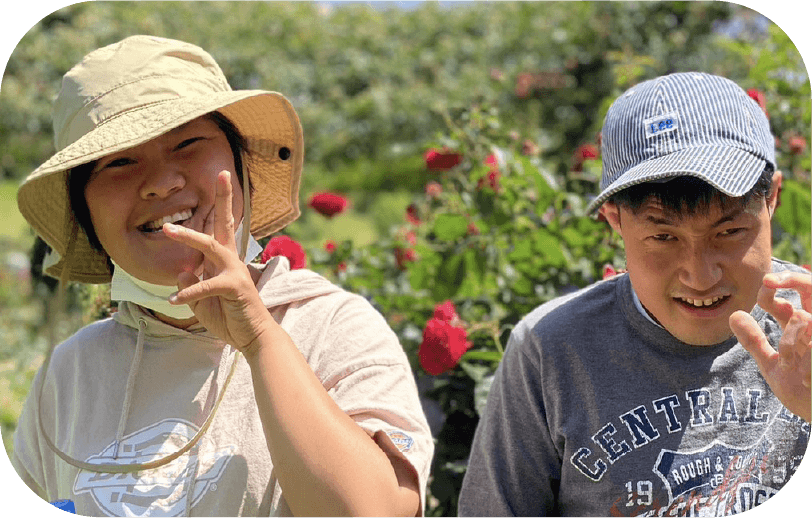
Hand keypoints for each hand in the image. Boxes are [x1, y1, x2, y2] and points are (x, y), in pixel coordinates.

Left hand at [163, 170, 273, 353]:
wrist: (253, 337)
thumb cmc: (230, 318)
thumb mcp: (201, 302)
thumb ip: (191, 285)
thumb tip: (181, 271)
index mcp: (224, 261)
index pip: (219, 229)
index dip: (220, 204)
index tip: (221, 178)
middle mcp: (231, 260)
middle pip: (224, 223)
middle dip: (223, 198)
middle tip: (221, 173)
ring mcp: (234, 271)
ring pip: (210, 246)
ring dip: (188, 236)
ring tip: (167, 228)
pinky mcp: (235, 287)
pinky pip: (206, 285)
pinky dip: (188, 292)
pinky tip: (173, 299)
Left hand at [730, 271, 811, 421]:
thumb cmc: (802, 392)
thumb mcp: (773, 365)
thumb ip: (754, 341)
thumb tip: (733, 314)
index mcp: (802, 329)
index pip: (789, 297)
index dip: (773, 288)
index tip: (760, 288)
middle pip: (811, 286)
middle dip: (792, 278)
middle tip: (768, 281)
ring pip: (803, 318)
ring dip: (789, 341)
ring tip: (789, 362)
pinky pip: (811, 348)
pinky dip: (805, 362)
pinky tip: (805, 378)